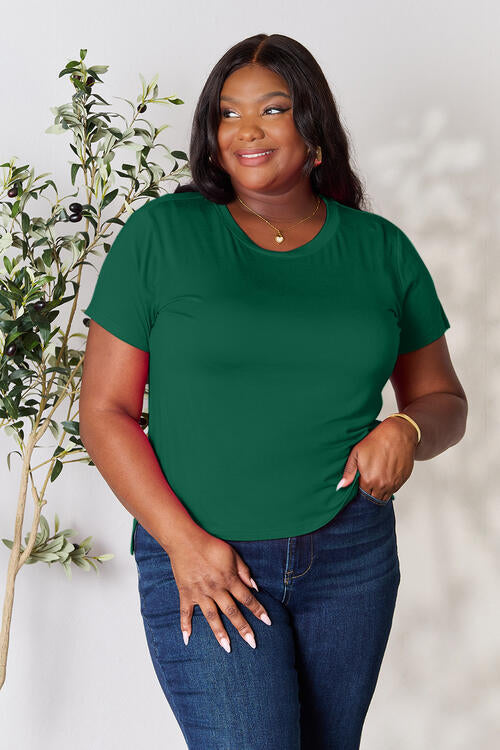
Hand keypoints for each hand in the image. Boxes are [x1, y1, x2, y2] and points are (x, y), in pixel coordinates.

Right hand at [166, 527, 271, 652]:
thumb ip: (244, 571)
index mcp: (229, 579)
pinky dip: (185, 626)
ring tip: (227, 648)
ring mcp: (200, 593)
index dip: (258, 610)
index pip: (247, 598)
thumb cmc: (211, 545)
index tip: (268, 622)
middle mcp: (216, 589)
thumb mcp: (232, 554)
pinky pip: (185, 612)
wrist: (186, 540)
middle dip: (243, 628)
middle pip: (232, 612)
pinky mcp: (186, 593)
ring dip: (220, 633)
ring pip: (212, 617)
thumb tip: (255, 587)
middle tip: (252, 644)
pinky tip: (187, 639)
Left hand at [336, 417, 418, 500]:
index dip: (360, 491)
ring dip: (380, 491)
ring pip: (385, 496)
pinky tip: (386, 474)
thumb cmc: (377, 440)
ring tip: (377, 477)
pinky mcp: (403, 479)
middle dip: (370, 493)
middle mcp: (383, 485)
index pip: (363, 495)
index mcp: (369, 480)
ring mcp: (394, 483)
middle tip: (368, 482)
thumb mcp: (357, 453)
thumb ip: (349, 471)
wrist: (398, 433)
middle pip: (374, 498)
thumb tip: (341, 486)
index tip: (360, 484)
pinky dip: (390, 485)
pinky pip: (395, 489)